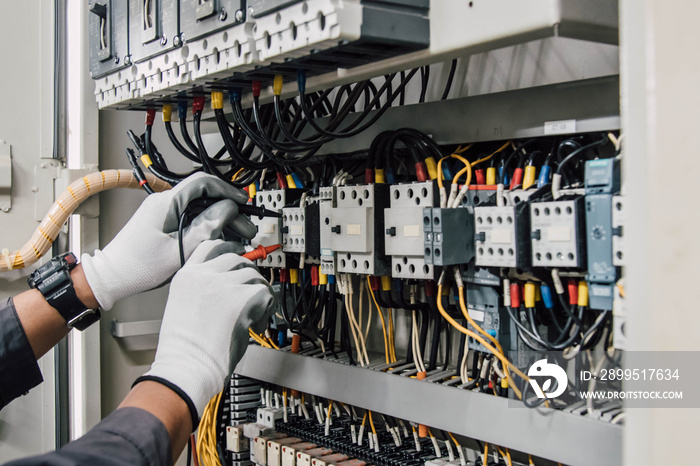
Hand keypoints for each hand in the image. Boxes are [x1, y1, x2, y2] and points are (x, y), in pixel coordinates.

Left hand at [80, 173, 255, 309]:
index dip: (227, 190)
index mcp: (167, 203)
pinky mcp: (164, 224)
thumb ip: (207, 227)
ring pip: (201, 211)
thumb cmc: (138, 266)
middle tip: (246, 230)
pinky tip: (219, 242)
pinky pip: (191, 220)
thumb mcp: (180, 249)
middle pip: (205, 199)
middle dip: (229, 213)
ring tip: (237, 240)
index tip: (243, 202)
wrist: (113, 277)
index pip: (203, 182)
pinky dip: (207, 230)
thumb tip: (227, 208)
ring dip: (221, 224)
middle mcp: (165, 203)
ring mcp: (164, 213)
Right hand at [139, 240, 274, 417]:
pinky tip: (255, 325)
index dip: (229, 249)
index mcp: (186, 276)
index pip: (211, 246)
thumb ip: (203, 290)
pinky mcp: (242, 298)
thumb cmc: (185, 350)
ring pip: (254, 275)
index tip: (240, 255)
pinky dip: (266, 309)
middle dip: (248, 274)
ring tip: (252, 316)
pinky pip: (266, 293)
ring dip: (259, 294)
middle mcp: (204, 275)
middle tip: (252, 293)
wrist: (186, 367)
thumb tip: (229, 286)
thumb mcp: (184, 306)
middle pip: (237, 258)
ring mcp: (223, 284)